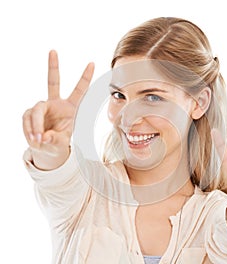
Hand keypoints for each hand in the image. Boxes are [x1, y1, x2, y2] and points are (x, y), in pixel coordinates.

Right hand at [22, 50, 93, 168]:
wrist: (45, 148)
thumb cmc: (57, 143)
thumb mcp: (60, 143)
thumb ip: (55, 140)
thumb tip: (44, 137)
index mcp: (71, 108)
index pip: (79, 91)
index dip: (85, 78)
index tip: (92, 63)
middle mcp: (56, 103)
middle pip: (52, 82)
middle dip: (53, 67)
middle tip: (53, 50)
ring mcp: (42, 107)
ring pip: (35, 110)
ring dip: (35, 126)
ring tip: (38, 140)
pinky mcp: (30, 112)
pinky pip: (27, 119)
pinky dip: (29, 129)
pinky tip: (33, 138)